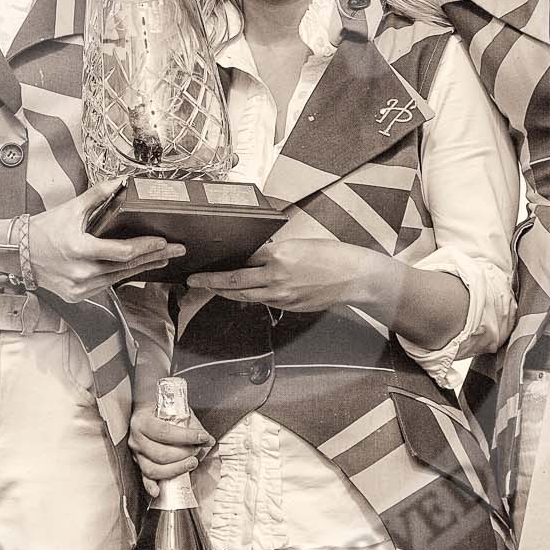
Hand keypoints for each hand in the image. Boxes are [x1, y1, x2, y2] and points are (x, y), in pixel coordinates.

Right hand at [29, 179, 181, 301]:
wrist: (18, 253)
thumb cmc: (44, 229)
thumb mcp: (72, 208)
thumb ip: (99, 195)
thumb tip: (121, 181)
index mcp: (80, 250)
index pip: (123, 252)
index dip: (146, 247)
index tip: (163, 241)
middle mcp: (81, 273)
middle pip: (126, 267)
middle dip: (155, 257)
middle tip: (176, 250)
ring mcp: (79, 287)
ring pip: (119, 278)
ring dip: (143, 268)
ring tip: (163, 259)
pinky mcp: (77, 295)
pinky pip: (106, 285)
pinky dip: (123, 276)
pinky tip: (137, 268)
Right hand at [127, 405, 211, 495]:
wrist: (145, 410)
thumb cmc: (161, 410)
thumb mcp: (176, 411)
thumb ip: (192, 425)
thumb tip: (208, 440)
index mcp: (142, 421)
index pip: (165, 432)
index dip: (186, 437)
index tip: (203, 437)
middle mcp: (136, 438)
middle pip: (160, 453)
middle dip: (184, 454)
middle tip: (198, 449)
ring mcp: (136, 453)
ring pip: (153, 468)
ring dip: (176, 468)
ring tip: (192, 463)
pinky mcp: (139, 463)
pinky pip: (144, 477)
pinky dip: (151, 486)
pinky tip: (158, 491)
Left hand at [187, 239, 381, 314]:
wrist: (354, 277)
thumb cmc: (332, 255)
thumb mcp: (299, 243)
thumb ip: (275, 251)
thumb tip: (256, 254)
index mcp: (279, 255)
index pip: (241, 261)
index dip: (221, 265)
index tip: (206, 265)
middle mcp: (277, 277)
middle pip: (235, 283)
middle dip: (211, 282)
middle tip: (195, 280)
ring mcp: (282, 295)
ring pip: (245, 296)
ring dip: (225, 294)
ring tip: (211, 289)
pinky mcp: (289, 305)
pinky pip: (262, 301)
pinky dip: (248, 297)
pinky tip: (240, 294)